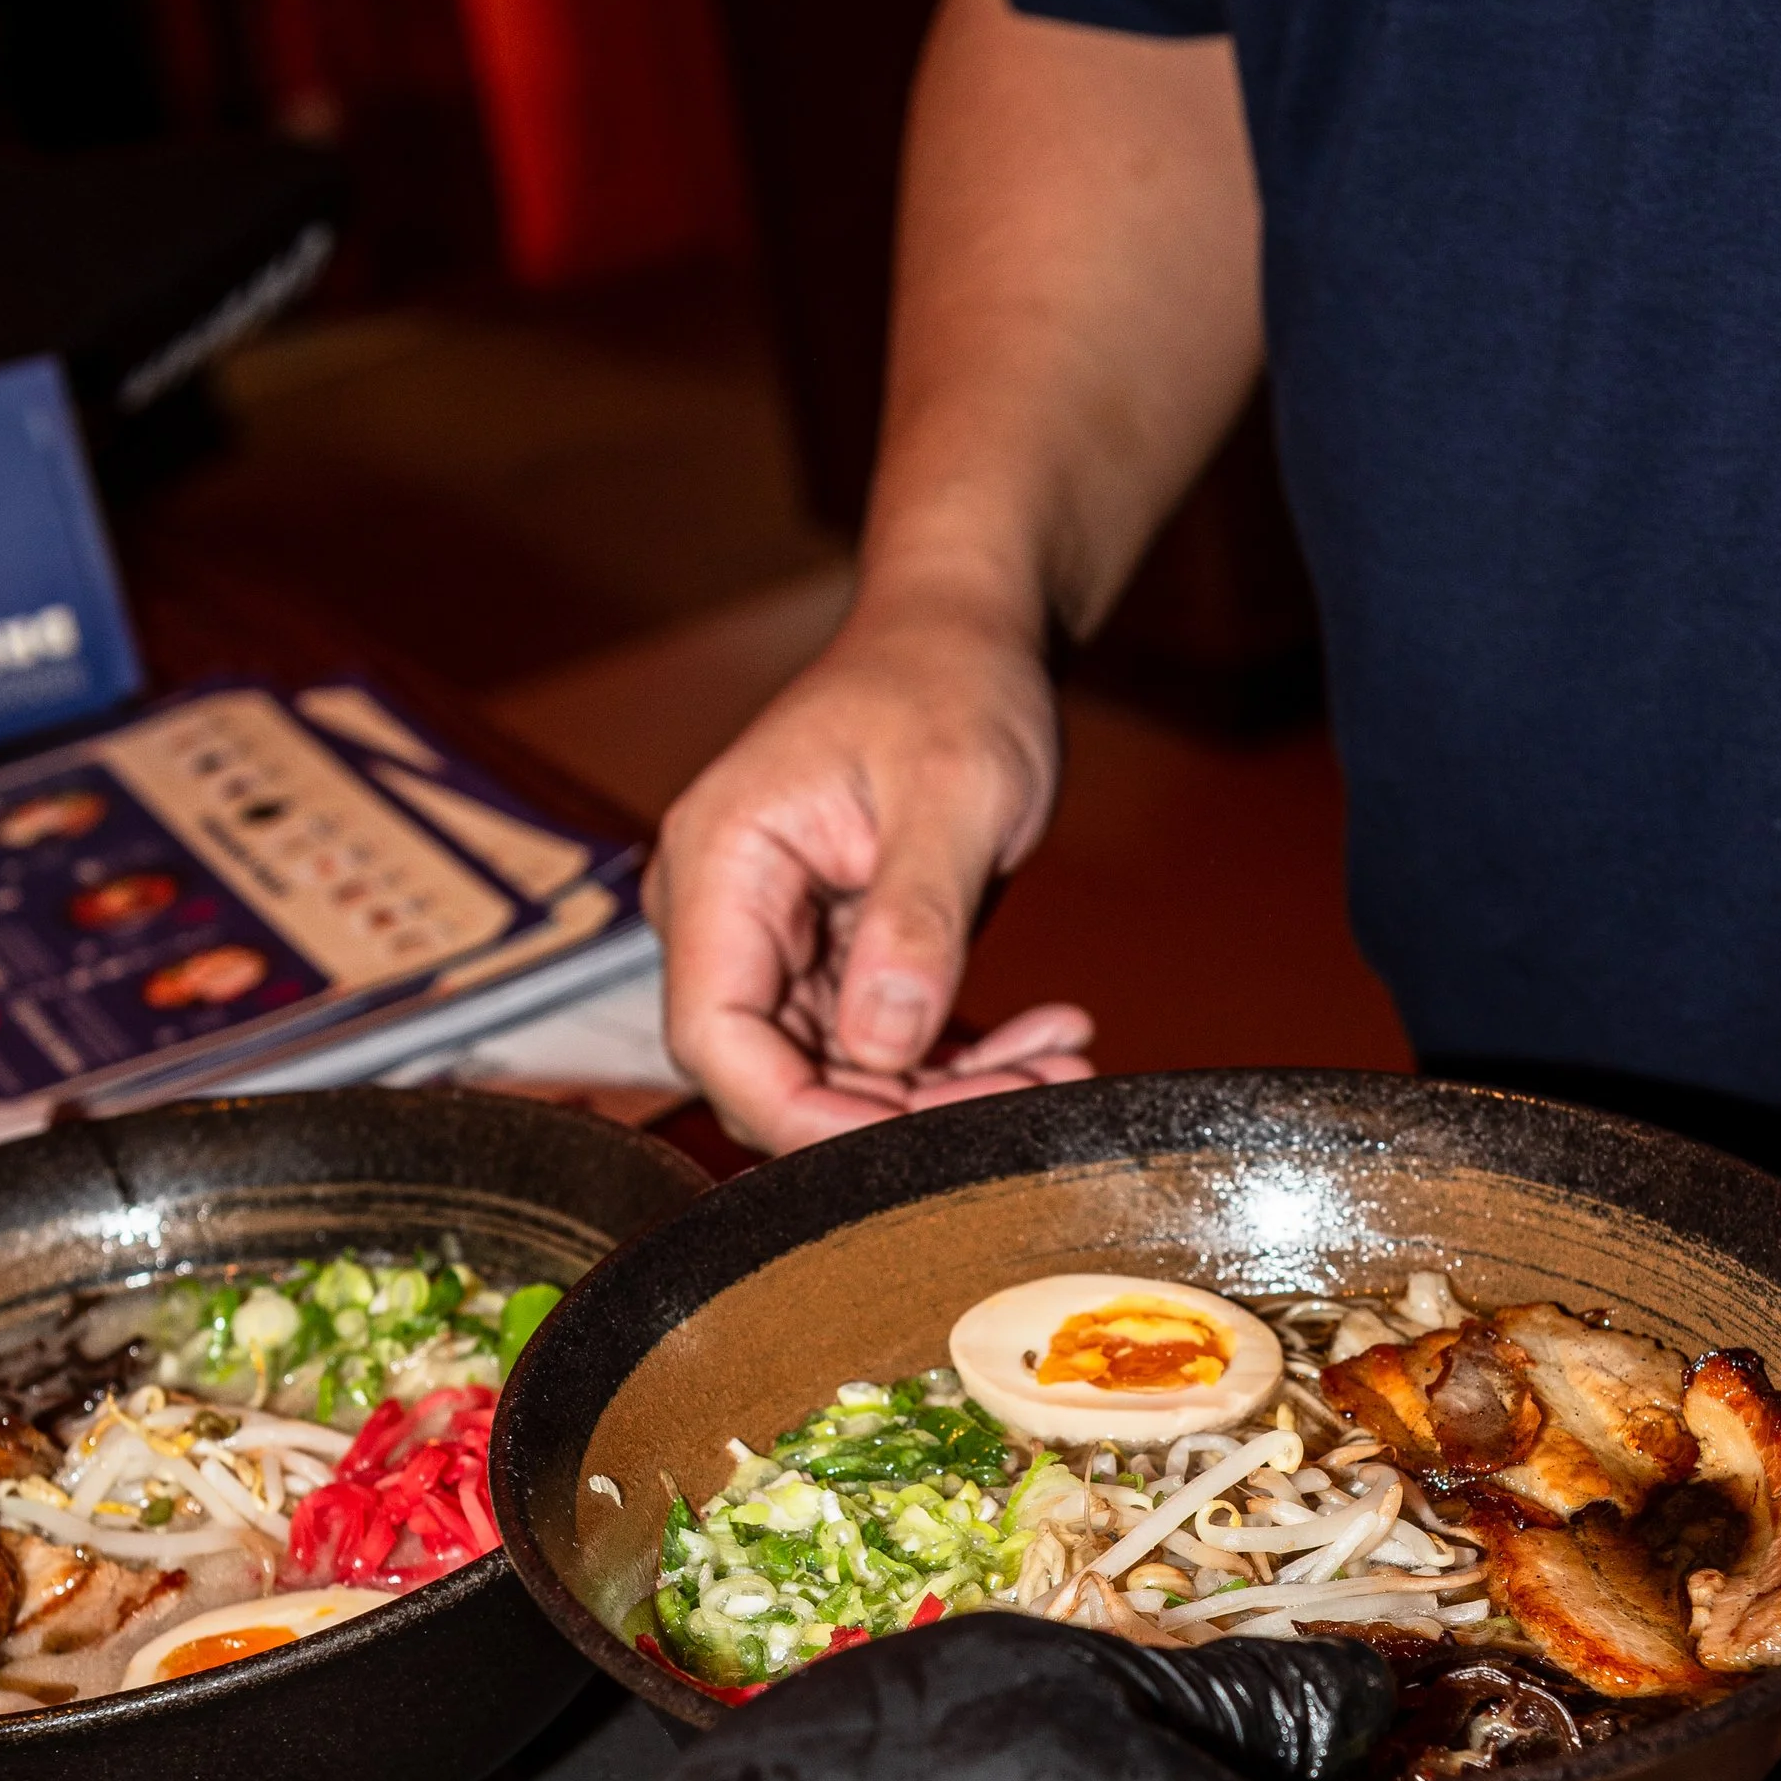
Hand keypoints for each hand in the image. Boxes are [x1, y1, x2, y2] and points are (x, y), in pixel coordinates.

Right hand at [646, 598, 1094, 1152]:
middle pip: (778, 1075)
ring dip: (951, 1094)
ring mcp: (777, 946)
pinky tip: (1048, 1043)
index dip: (799, 1114)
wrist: (963, 638)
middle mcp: (727, 915)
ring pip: (839, 1078)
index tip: (911, 1142)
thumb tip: (882, 1045)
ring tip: (1065, 1066)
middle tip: (1035, 1095)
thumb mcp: (952, 791)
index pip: (716, 1038)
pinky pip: (880, 1052)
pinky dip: (962, 1064)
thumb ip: (916, 920)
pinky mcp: (832, 965)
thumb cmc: (949, 682)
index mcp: (721, 865)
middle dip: (901, 1113)